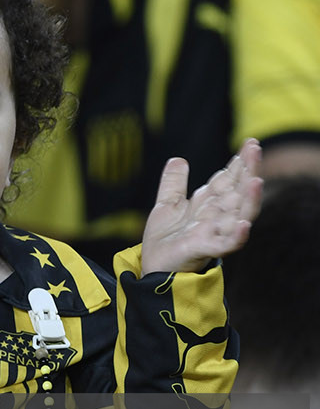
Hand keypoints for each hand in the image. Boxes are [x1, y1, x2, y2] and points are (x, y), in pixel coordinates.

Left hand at [140, 137, 262, 274]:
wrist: (152, 266)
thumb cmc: (166, 239)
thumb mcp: (167, 205)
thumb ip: (173, 183)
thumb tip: (178, 159)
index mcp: (209, 204)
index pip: (228, 179)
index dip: (239, 162)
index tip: (250, 143)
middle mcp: (217, 216)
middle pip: (237, 191)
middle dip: (248, 171)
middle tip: (255, 148)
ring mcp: (214, 233)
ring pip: (239, 215)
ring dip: (249, 199)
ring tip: (256, 180)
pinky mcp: (205, 249)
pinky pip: (227, 244)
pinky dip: (237, 235)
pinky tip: (243, 223)